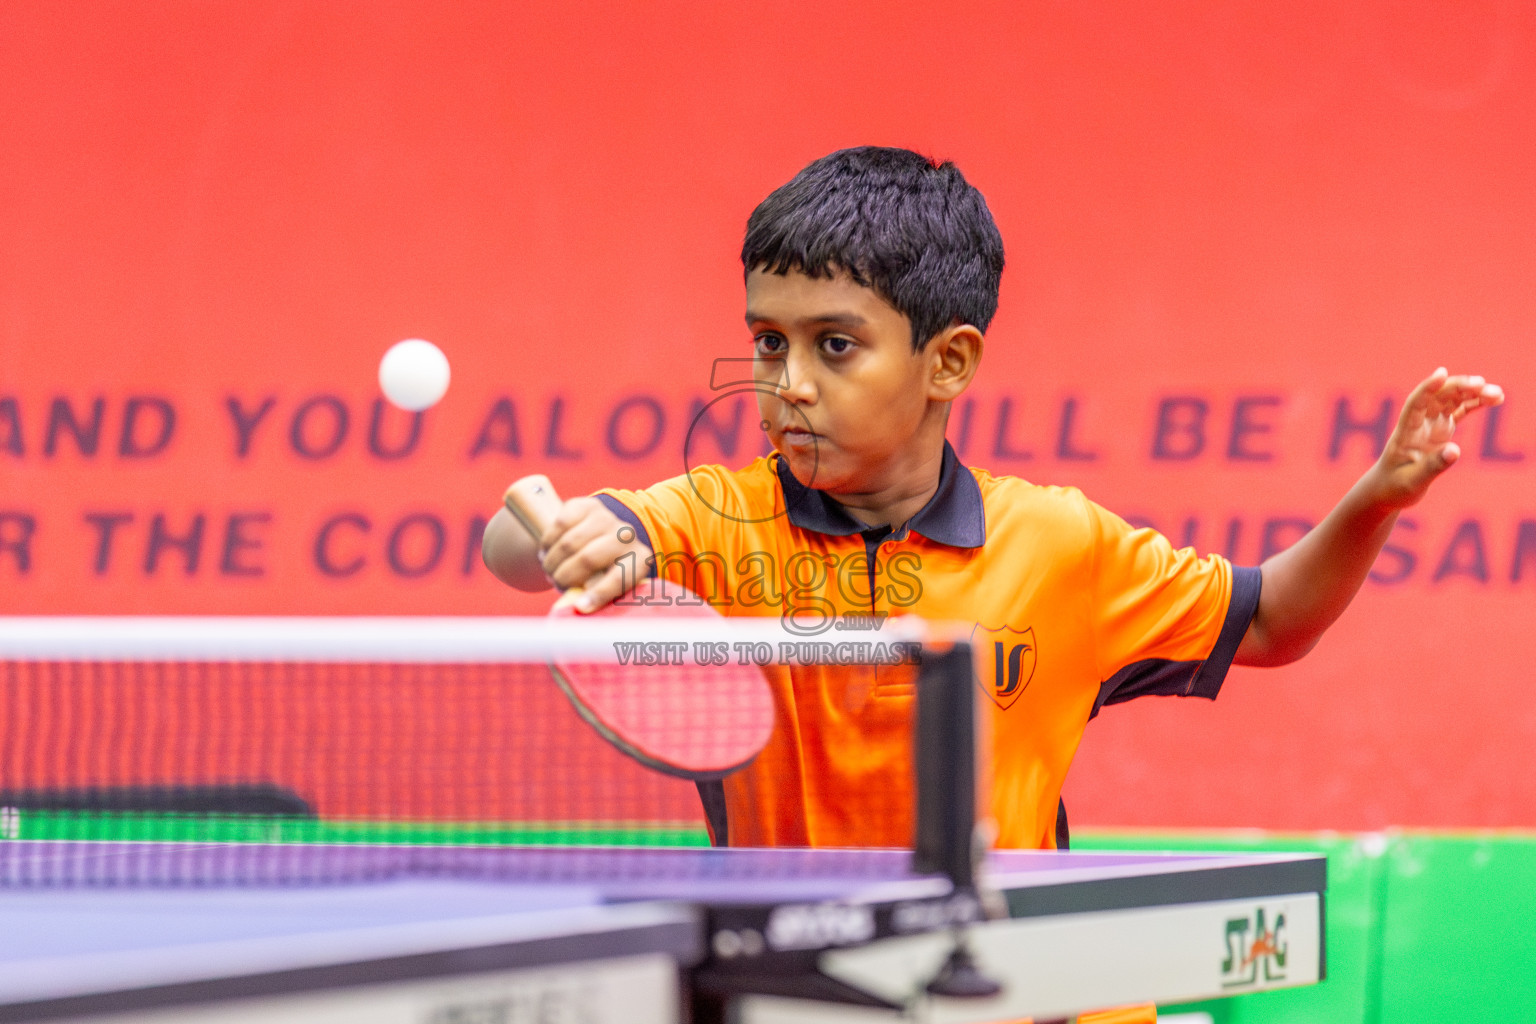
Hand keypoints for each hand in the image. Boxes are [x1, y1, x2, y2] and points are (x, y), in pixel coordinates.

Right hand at [537, 497, 652, 612]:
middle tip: (556, 584)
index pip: (619, 578)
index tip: (580, 607)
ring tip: (550, 571)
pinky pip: (558, 525)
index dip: (599, 594)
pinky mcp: (585, 505)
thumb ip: (596, 597)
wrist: (601, 536)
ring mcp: (605, 517)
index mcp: (639, 560)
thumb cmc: (603, 572)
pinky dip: (547, 543)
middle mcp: (626, 535)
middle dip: (565, 578)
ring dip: (552, 562)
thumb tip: (576, 609)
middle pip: (588, 559)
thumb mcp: (608, 586)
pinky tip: (548, 552)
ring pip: (568, 543)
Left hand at [1372, 368, 1503, 508]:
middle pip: (1438, 398)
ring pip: (1452, 401)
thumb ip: (1433, 466)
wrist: (1388, 490)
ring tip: (1497, 395)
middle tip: (1483, 385)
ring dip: (1473, 394)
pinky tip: (1494, 399)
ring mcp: (1430, 425)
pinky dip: (1475, 404)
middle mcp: (1418, 423)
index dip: (1427, 388)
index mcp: (1405, 433)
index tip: (1441, 373)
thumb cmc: (1394, 487)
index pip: (1415, 404)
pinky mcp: (1441, 430)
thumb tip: (1455, 451)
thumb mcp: (1412, 482)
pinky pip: (1459, 412)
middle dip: (1459, 388)